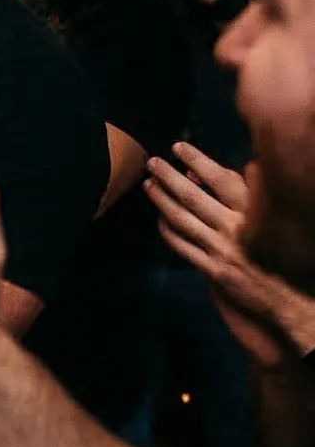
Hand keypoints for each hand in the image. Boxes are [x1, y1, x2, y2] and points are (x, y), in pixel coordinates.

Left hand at [148, 145, 314, 367]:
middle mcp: (236, 228)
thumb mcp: (278, 217)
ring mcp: (222, 250)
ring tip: (148, 183)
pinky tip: (159, 218)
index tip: (179, 146)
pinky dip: (167, 230)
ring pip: (181, 219)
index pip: (220, 178)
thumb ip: (258, 193)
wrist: (297, 300)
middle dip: (168, 176)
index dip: (197, 159)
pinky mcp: (214, 271)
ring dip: (160, 199)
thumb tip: (240, 167)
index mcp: (255, 212)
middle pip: (192, 196)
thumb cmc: (292, 254)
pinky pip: (182, 247)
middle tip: (152, 161)